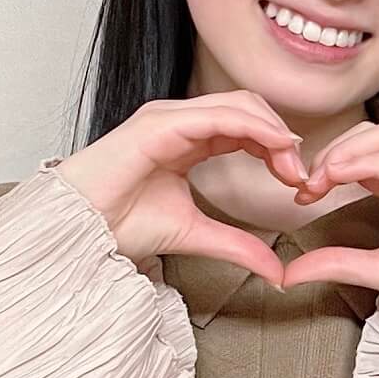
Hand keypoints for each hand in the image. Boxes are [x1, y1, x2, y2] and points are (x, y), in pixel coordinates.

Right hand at [54, 92, 308, 284]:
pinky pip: (217, 115)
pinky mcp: (157, 125)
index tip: (298, 181)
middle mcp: (179, 121)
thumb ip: (239, 246)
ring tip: (291, 167)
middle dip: (281, 137)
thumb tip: (279, 272)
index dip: (277, 147)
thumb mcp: (195, 234)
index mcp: (188, 139)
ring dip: (273, 132)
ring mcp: (167, 118)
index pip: (245, 126)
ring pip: (238, 105)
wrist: (79, 233)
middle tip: (300, 176)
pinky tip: (275, 147)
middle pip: (248, 108)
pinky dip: (253, 127)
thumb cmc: (120, 227)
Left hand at [278, 123, 378, 321]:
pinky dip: (367, 162)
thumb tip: (290, 271)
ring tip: (320, 177)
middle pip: (371, 136)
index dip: (327, 165)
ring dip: (347, 151)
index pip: (362, 154)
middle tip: (306, 182)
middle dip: (333, 151)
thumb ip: (336, 263)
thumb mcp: (376, 270)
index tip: (301, 194)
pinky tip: (341, 176)